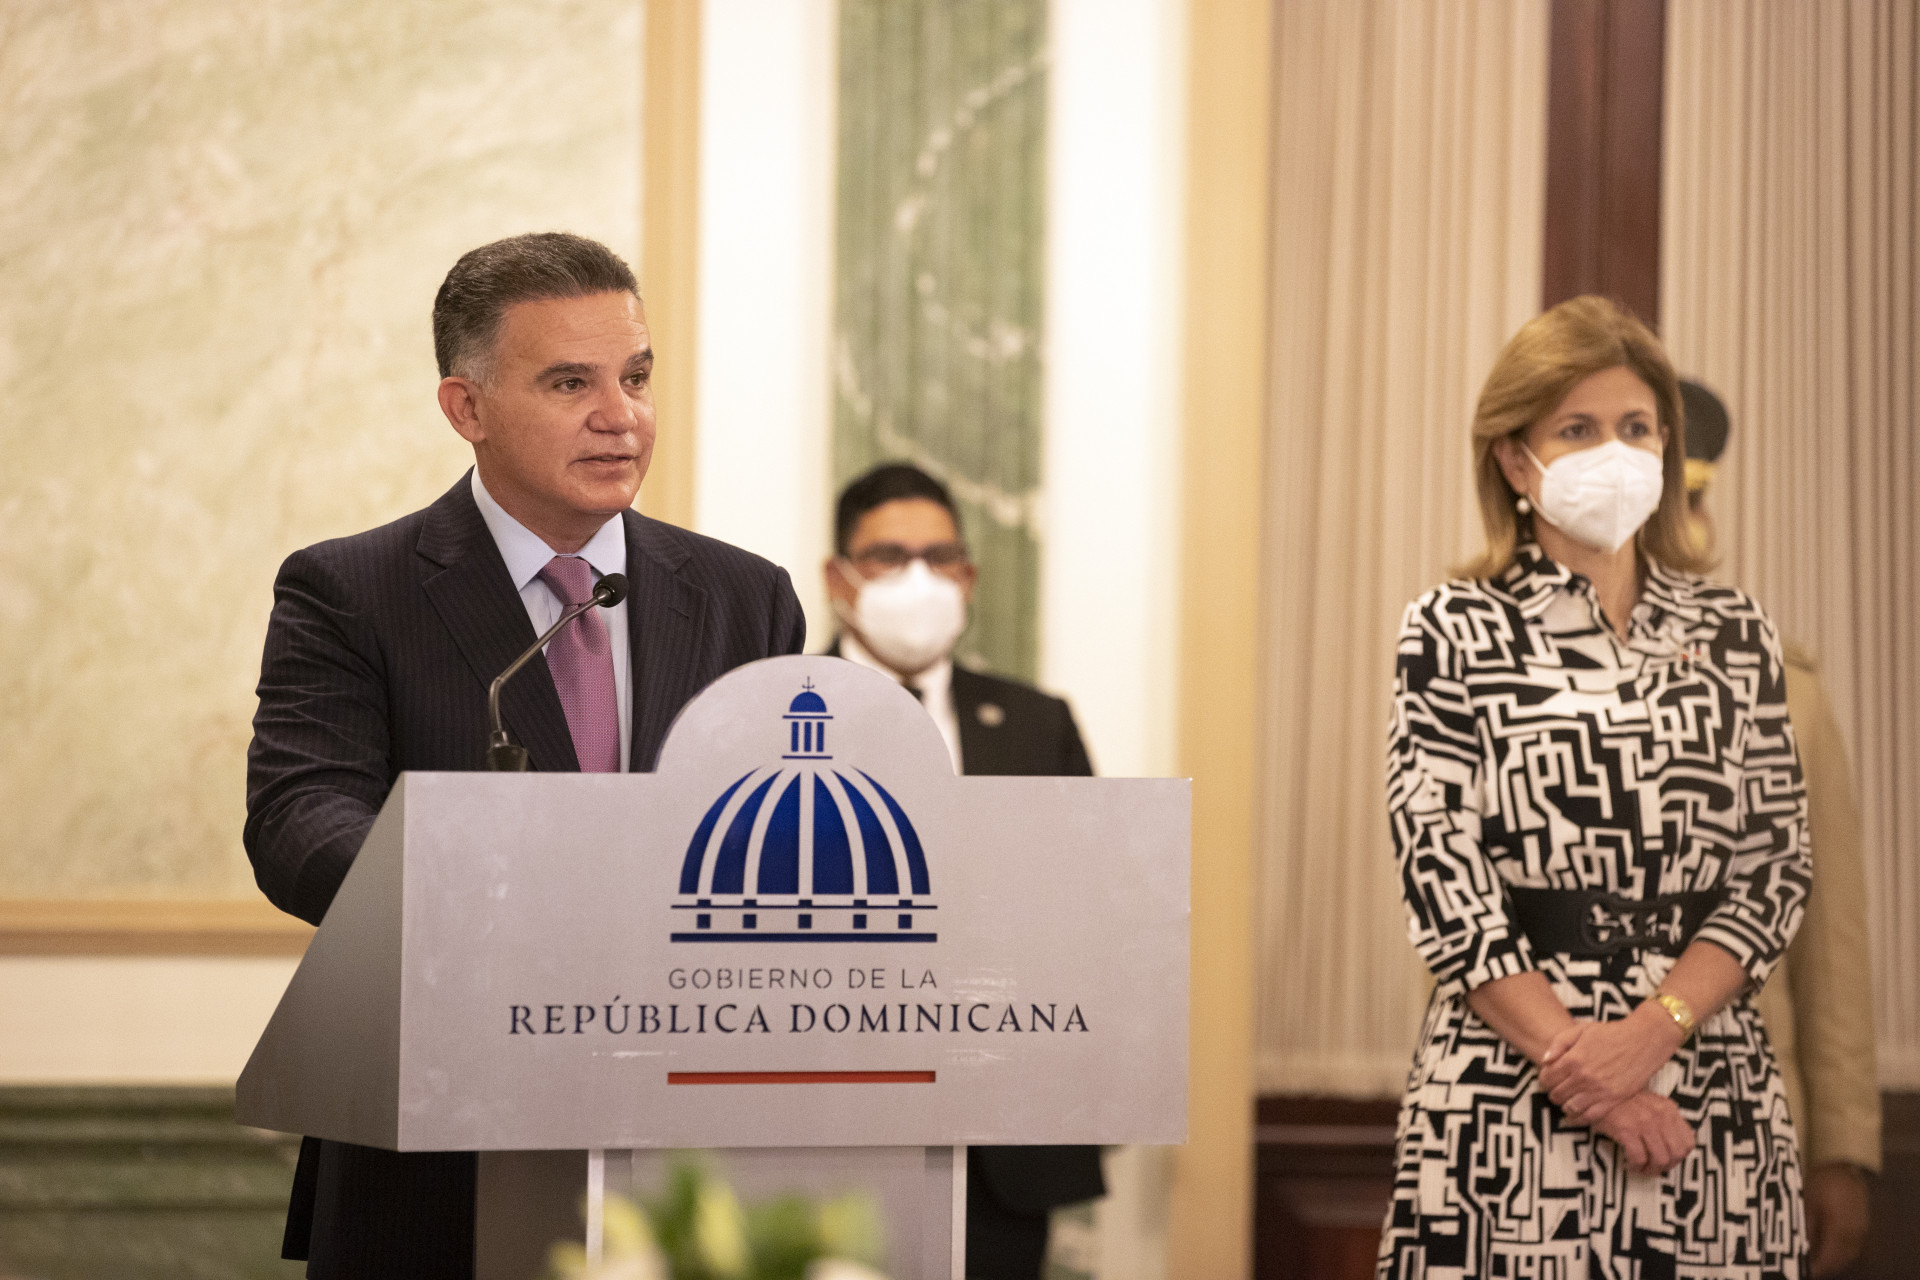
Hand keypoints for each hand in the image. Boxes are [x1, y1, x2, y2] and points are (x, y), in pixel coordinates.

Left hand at [1539, 1005, 1683, 1124]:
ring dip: (1565, 1106)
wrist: (1644, 1040)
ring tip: (1567, 1101)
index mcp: (1573, 1059)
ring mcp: (1599, 1090)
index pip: (1547, 1078)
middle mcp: (1584, 1077)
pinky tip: (1578, 1113)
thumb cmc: (1612, 1033)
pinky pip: (1591, 1116)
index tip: (1548, 1079)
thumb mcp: (1581, 1029)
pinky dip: (1580, 1118)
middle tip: (1557, 1090)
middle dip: (1553, 1093)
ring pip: (1571, 1108)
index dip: (1544, 1080)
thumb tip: (1545, 1061)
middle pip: (1557, 1094)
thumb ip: (1559, 1043)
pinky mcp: (1614, 1100)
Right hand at [1592, 1090, 1695, 1175]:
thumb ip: (1663, 1119)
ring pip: (1660, 1159)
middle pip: (1677, 1154)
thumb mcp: (1649, 1103)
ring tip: (1639, 1168)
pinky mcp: (1627, 1129)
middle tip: (1652, 1168)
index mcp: (1668, 1109)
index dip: (1679, 1157)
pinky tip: (1628, 1164)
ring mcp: (1644, 1122)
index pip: (1688, 1142)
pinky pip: (1639, 1158)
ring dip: (1650, 1170)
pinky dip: (1635, 1166)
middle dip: (1665, 1167)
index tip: (1666, 1160)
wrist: (1593, 1090)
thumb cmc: (1619, 1101)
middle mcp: (1660, 1115)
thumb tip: (1671, 1145)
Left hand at [1807, 1162, 1870, 1276]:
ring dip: (1831, 1260)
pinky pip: (1852, 1248)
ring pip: (1847, 1256)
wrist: (1845, 1165)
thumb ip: (1805, 1229)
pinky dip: (1839, 1252)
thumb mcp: (1805, 1203)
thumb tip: (1799, 1251)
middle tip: (1804, 1266)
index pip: (1829, 1260)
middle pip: (1839, 1261)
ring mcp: (1862, 1232)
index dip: (1815, 1268)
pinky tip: (1825, 1248)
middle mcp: (1855, 1235)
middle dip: (1823, 1266)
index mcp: (1841, 1230)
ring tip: (1812, 1259)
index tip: (1800, 1270)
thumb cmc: (1820, 1181)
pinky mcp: (1863, 1228)